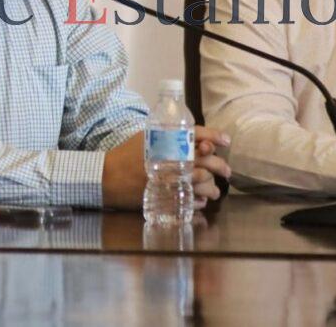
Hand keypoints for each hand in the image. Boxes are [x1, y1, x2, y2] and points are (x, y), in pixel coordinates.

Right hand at [102, 127, 230, 210]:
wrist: (108, 176)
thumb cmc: (126, 154)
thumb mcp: (146, 137)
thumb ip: (168, 136)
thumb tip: (191, 137)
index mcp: (167, 140)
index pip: (198, 134)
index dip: (215, 136)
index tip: (226, 141)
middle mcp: (172, 158)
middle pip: (207, 160)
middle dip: (221, 166)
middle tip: (227, 171)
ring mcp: (171, 178)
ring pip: (204, 182)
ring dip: (213, 188)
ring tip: (216, 191)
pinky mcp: (167, 195)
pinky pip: (192, 199)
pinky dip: (200, 201)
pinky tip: (201, 201)